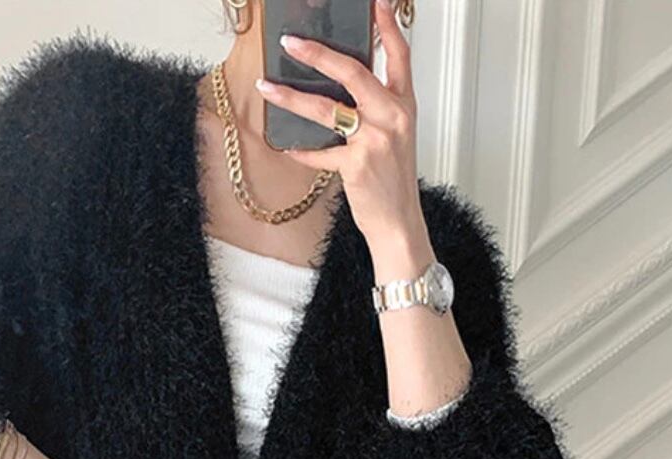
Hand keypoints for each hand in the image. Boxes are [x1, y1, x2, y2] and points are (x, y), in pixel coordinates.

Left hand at [254, 0, 426, 252]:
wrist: (399, 223)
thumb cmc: (394, 182)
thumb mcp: (395, 138)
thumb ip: (376, 110)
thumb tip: (341, 90)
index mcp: (404, 106)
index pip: (399, 56)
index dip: (387, 27)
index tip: (376, 3)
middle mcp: (392, 117)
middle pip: (352, 72)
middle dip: (317, 54)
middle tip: (292, 42)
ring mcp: (374, 140)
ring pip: (326, 108)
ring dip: (291, 97)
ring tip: (267, 86)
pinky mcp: (356, 165)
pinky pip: (320, 152)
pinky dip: (301, 151)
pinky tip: (286, 146)